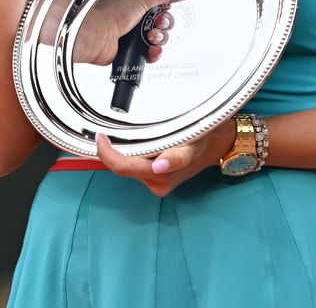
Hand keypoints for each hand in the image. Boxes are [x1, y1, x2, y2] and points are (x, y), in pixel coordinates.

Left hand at [72, 0, 190, 64]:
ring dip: (159, 37)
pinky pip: (148, 51)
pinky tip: (151, 49)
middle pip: (160, 16)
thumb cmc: (104, 12)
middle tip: (158, 22)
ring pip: (156, 34)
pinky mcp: (128, 46)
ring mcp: (129, 29)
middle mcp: (130, 10)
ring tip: (151, 37)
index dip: (164, 1)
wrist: (91, 35)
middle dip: (163, 22)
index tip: (166, 4)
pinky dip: (153, 52)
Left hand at [94, 120, 235, 197]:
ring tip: (116, 133)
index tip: (100, 137)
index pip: (125, 167)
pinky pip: (135, 166)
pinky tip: (127, 143)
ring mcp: (156, 182)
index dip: (108, 155)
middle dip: (110, 152)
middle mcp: (158, 181)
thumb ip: (179, 155)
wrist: (216, 146)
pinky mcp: (155, 180)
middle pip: (123, 168)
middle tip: (101, 133)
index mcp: (164, 173)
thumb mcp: (195, 139)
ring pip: (129, 166)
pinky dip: (130, 154)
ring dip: (122, 152)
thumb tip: (160, 166)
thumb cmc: (203, 136)